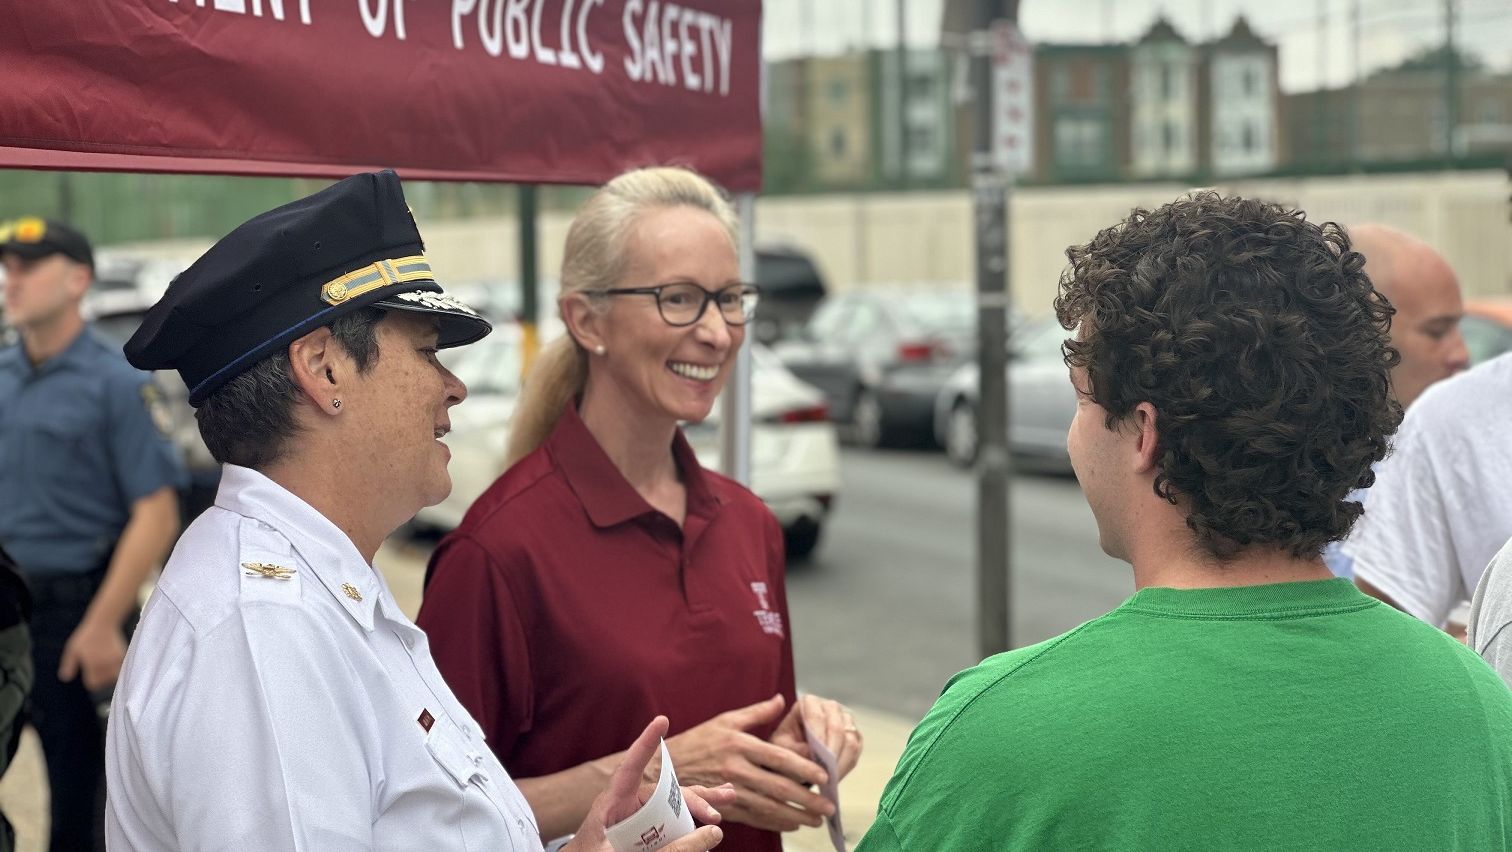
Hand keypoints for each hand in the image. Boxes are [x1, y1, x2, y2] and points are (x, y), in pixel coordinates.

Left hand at [59, 617, 125, 691]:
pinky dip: (117, 668)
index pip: (93, 683)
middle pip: (105, 682)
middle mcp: (104, 663)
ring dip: (110, 676)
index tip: (90, 676)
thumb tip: (65, 678)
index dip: (91, 681)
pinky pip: (120, 668)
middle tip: (97, 671)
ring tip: (105, 668)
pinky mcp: (122, 655)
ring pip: (114, 676)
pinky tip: (112, 662)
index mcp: (91, 664)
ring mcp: (114, 660)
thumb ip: (68, 665)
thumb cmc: (86, 635)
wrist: (104, 622)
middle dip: (101, 679)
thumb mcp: (73, 649)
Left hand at [570, 716, 733, 851]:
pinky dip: (691, 820)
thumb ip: (671, 848)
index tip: (662, 720)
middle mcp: (627, 806)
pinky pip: (670, 824)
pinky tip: (710, 819)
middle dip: (697, 793)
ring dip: (701, 802)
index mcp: (612, 804)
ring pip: (673, 806)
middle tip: (725, 798)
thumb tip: (713, 834)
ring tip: (729, 795)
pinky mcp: (643, 834)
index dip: (645, 744)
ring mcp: (637, 820)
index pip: (630, 767)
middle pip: (666, 792)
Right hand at [665, 694, 834, 832]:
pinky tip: (792, 824)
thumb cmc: (698, 741)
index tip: (825, 775)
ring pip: (769, 807)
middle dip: (807, 798)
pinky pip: (754, 818)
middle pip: (778, 787)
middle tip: (830, 804)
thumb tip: (782, 700)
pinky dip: (775, 823)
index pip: (778, 758)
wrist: (664, 768)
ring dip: (796, 815)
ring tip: (817, 819)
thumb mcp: (725, 721)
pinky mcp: (724, 807)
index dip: (804, 767)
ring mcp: (729, 791)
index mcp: (740, 745)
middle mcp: (736, 769)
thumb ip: (757, 713)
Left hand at [770, 694, 863, 782]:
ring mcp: (844, 719)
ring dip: (841, 762)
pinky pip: (856, 750)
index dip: (819, 738)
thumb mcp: (781, 750)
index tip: (819, 758)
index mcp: (808, 703)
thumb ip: (796, 750)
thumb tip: (813, 754)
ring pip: (850, 739)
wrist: (792, 758)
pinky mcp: (853, 734)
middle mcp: (829, 707)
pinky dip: (847, 765)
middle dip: (833, 752)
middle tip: (827, 774)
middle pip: (837, 727)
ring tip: (830, 779)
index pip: (816, 717)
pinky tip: (835, 776)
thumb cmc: (784, 749)